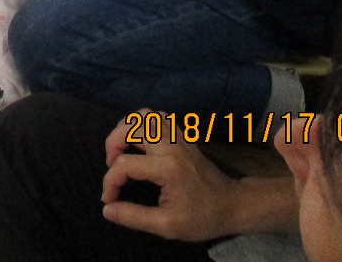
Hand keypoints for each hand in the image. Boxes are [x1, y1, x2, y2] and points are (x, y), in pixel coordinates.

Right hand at [100, 111, 238, 241]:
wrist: (234, 205)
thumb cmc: (203, 217)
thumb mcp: (168, 226)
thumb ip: (134, 217)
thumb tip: (107, 210)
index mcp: (166, 168)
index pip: (125, 164)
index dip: (110, 181)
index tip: (109, 198)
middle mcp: (170, 146)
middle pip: (131, 127)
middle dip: (113, 143)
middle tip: (111, 163)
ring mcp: (178, 137)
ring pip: (144, 116)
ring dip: (127, 129)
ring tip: (123, 150)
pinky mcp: (183, 136)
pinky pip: (157, 117)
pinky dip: (143, 124)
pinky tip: (141, 143)